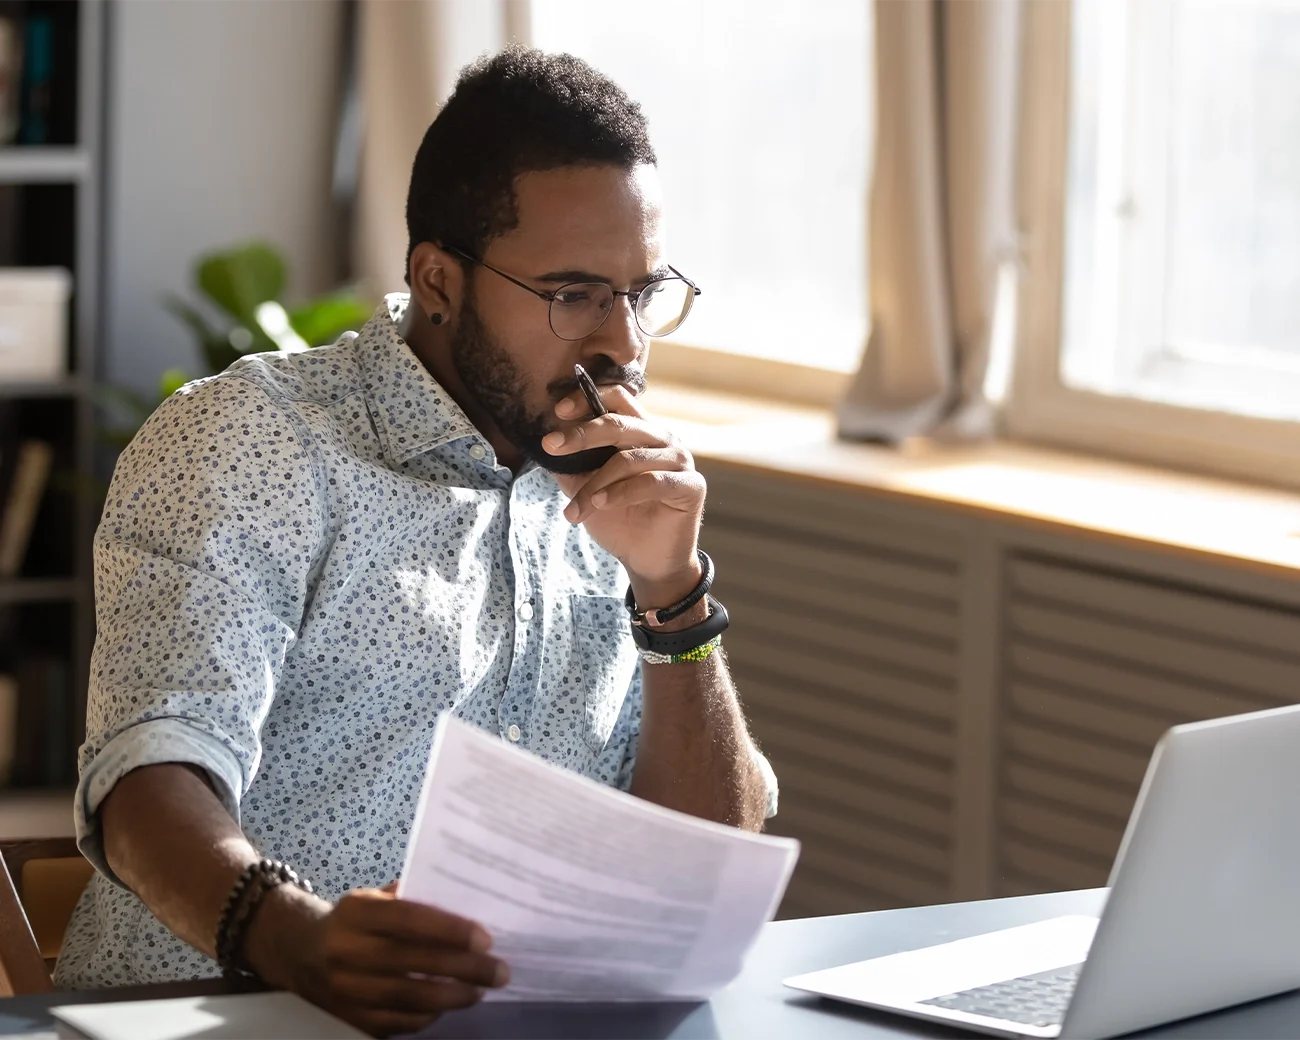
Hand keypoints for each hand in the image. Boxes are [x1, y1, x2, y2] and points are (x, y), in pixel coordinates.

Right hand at [247, 883, 508, 1036]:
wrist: (298, 951)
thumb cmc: (352, 919)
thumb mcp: (373, 897)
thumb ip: (412, 898)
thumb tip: (465, 900)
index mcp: (356, 913)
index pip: (408, 920)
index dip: (448, 930)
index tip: (485, 938)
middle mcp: (346, 952)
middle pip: (412, 963)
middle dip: (462, 969)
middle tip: (499, 970)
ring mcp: (345, 990)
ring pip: (406, 1000)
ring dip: (451, 997)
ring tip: (481, 990)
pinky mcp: (349, 1018)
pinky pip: (395, 1024)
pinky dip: (427, 1017)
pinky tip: (449, 1006)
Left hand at [544, 384, 705, 606]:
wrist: (646, 560)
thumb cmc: (619, 519)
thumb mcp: (586, 488)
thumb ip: (571, 465)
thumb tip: (544, 444)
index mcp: (640, 431)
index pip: (618, 399)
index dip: (588, 397)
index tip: (558, 411)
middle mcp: (662, 439)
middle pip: (619, 423)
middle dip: (582, 434)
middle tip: (551, 446)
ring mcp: (679, 460)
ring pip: (629, 458)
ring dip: (595, 483)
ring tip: (575, 508)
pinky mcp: (690, 485)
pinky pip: (651, 482)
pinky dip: (620, 493)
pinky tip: (600, 504)